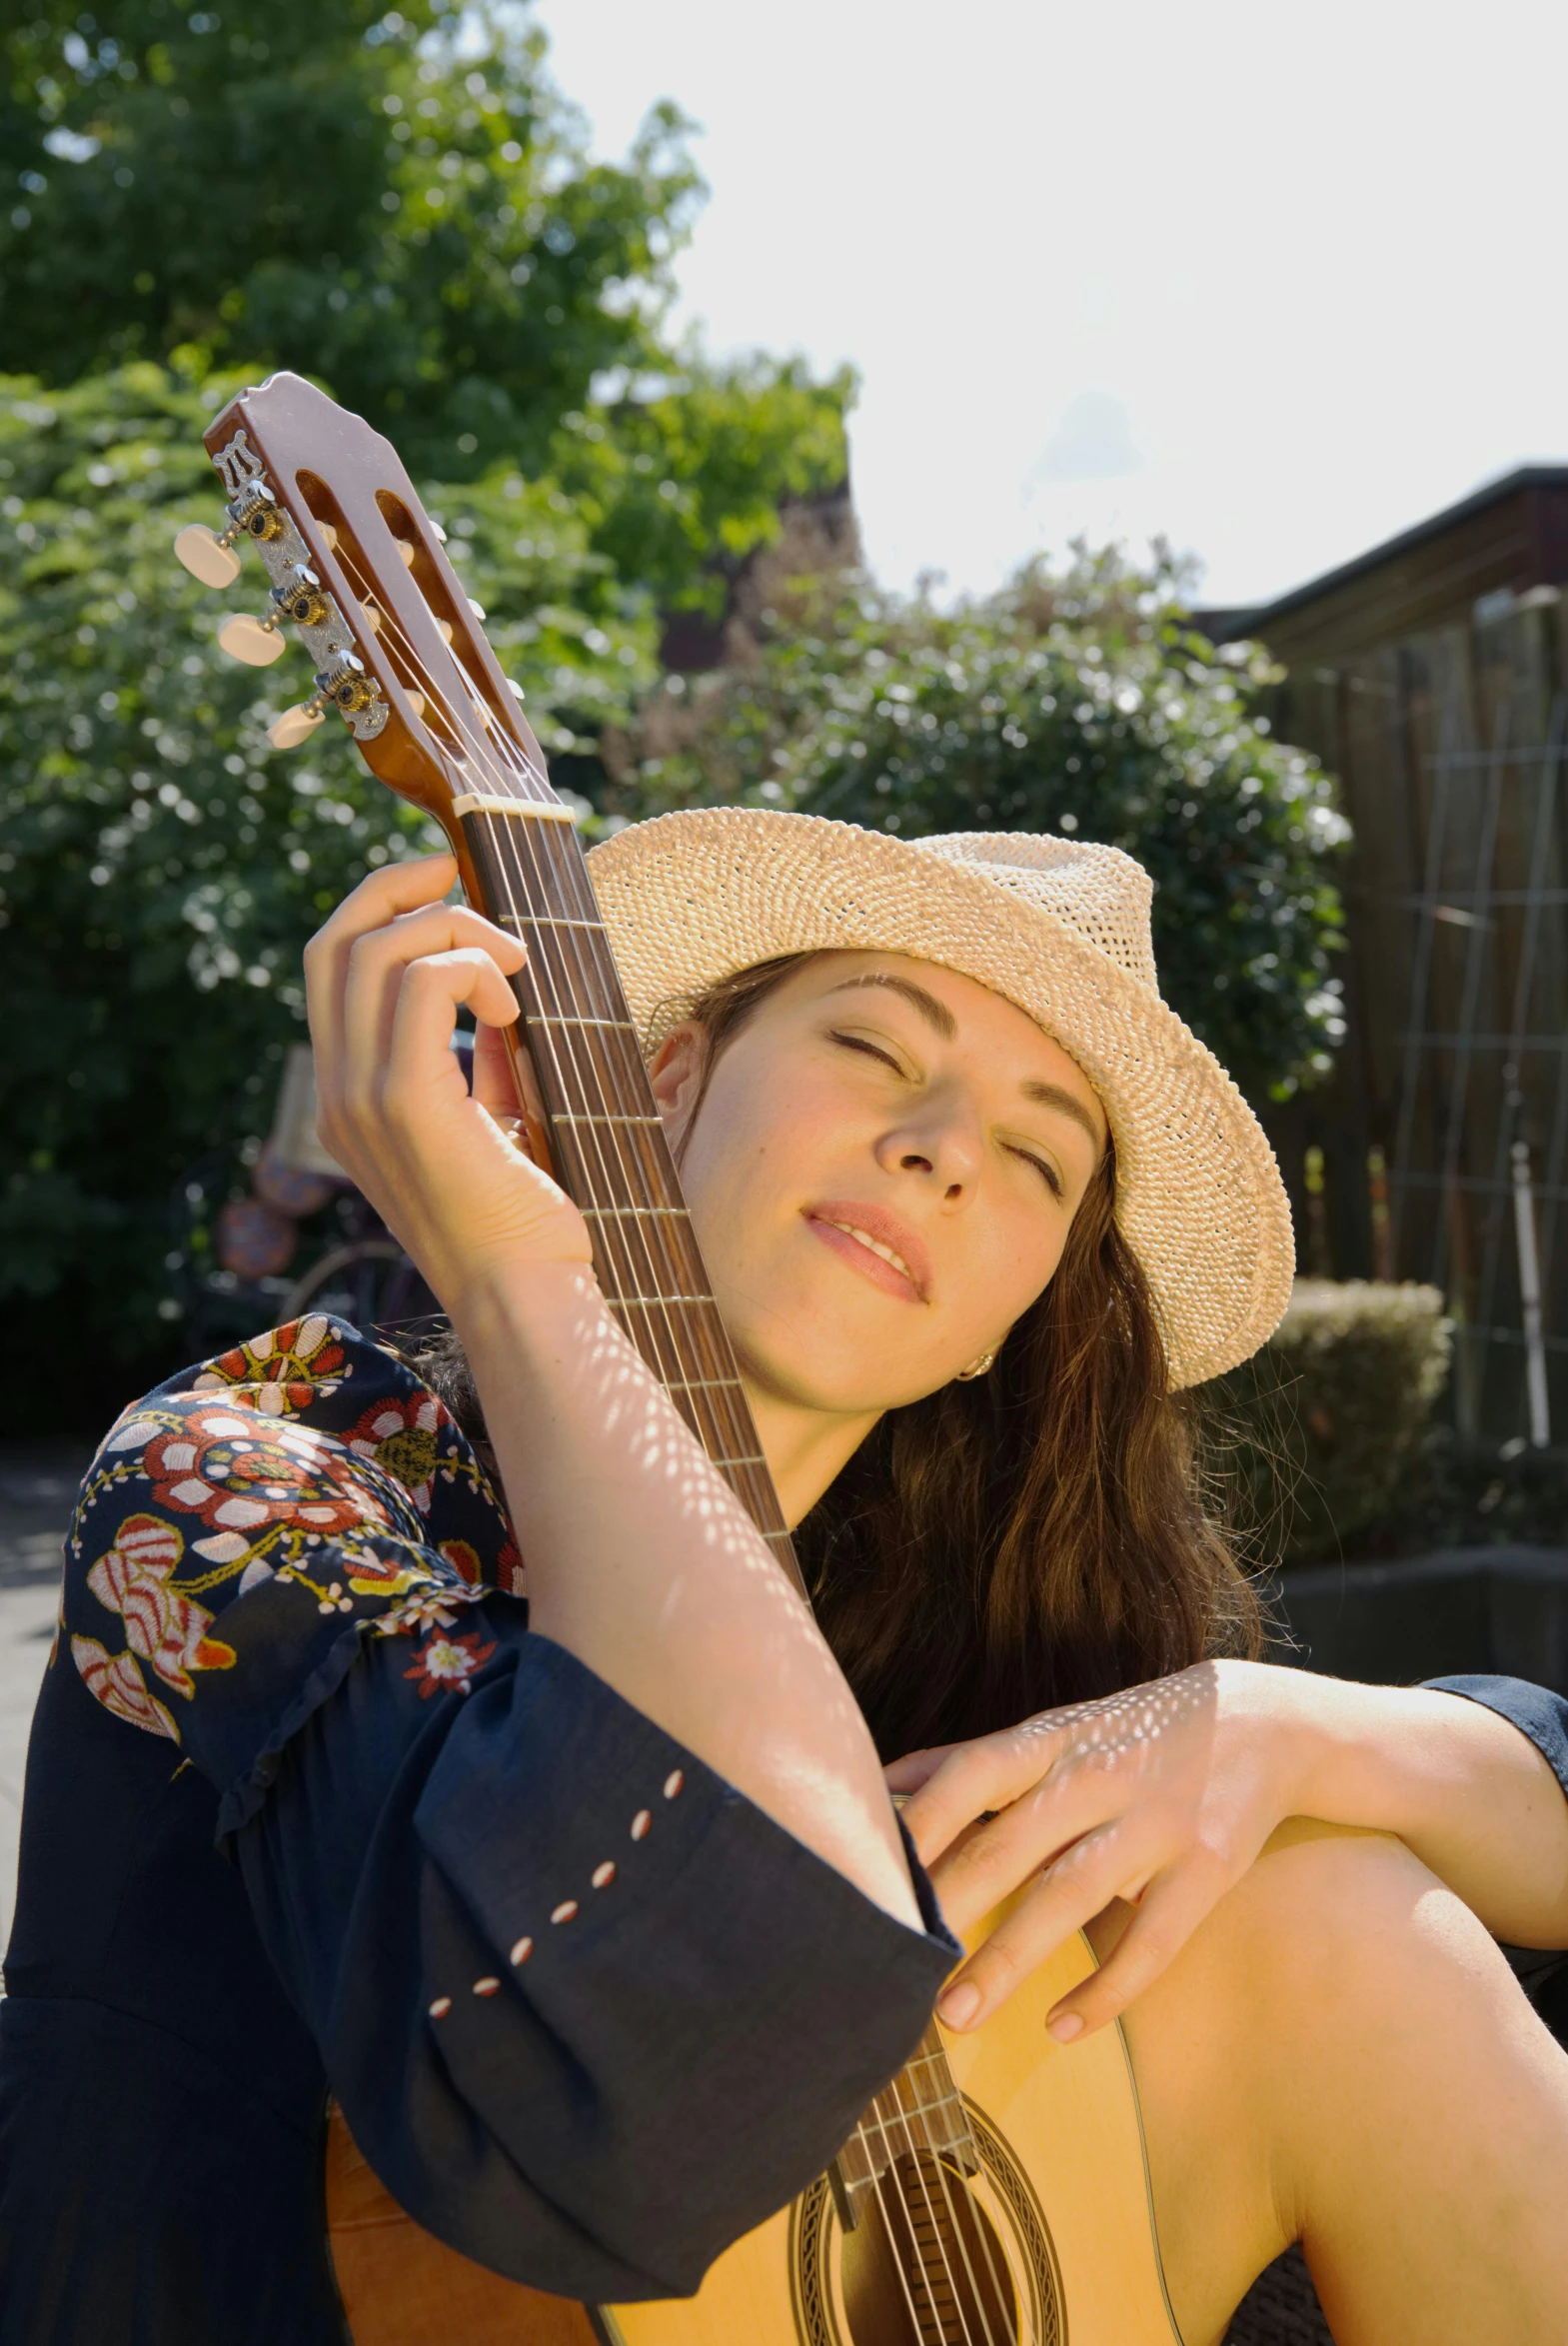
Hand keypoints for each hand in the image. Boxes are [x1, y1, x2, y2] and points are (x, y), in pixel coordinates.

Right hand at [303, 854, 591, 1309]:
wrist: (526, 1296)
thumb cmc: (526, 1218)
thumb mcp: (495, 1116)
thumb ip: (483, 1053)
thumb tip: (499, 983)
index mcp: (348, 1096)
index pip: (329, 966)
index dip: (379, 905)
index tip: (446, 883)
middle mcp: (337, 1094)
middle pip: (334, 941)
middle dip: (400, 887)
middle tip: (466, 875)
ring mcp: (361, 1098)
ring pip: (377, 950)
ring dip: (457, 931)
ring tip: (516, 971)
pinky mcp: (404, 1104)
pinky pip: (423, 983)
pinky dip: (474, 968)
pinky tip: (514, 1006)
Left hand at [889, 1660, 1313, 2042]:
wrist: (1262, 1722)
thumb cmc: (1127, 1736)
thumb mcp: (1052, 1732)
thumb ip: (970, 1763)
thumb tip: (879, 1787)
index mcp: (1050, 1740)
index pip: (972, 1772)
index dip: (923, 1819)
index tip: (869, 1872)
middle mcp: (1097, 1775)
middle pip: (1012, 1843)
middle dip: (950, 1909)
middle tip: (893, 1970)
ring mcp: (1155, 1822)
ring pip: (1072, 1895)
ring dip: (1009, 1958)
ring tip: (955, 2015)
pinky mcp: (1206, 1867)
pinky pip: (1153, 1941)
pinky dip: (1107, 1990)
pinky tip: (1060, 2029)